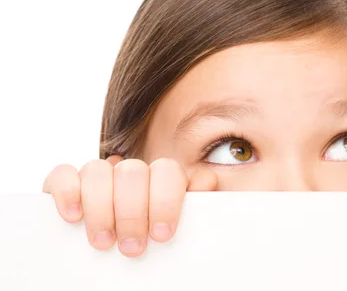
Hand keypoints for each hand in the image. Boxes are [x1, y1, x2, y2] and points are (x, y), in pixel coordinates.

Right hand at [42, 156, 216, 256]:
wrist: (115, 252)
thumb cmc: (153, 239)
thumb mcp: (176, 226)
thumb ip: (194, 204)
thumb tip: (208, 179)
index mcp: (160, 178)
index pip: (167, 170)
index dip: (164, 201)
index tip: (161, 234)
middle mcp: (130, 172)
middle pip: (132, 173)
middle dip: (132, 213)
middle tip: (132, 248)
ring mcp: (98, 175)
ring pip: (97, 170)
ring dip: (101, 209)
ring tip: (104, 242)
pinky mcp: (66, 183)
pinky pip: (63, 174)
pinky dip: (68, 192)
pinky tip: (73, 216)